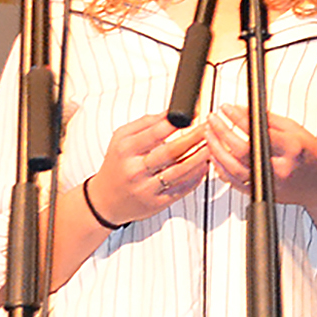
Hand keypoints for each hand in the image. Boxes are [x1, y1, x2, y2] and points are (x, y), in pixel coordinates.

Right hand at [85, 115, 208, 228]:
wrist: (105, 200)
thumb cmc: (116, 165)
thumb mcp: (121, 139)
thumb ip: (145, 124)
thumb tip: (170, 113)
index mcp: (126, 150)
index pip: (155, 133)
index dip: (177, 122)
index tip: (193, 115)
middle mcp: (136, 170)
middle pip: (171, 152)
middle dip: (194, 139)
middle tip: (208, 129)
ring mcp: (146, 188)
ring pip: (179, 172)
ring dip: (199, 158)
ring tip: (211, 147)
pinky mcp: (157, 203)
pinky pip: (181, 189)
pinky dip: (195, 178)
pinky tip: (203, 167)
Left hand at [205, 104, 316, 277]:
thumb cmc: (312, 157)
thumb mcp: (297, 131)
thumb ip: (269, 121)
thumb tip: (245, 110)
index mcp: (292, 149)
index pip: (259, 132)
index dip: (238, 118)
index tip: (227, 108)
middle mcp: (280, 169)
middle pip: (242, 152)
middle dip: (222, 133)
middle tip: (213, 119)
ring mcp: (270, 184)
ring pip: (233, 170)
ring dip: (217, 150)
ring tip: (210, 134)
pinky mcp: (262, 194)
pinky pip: (234, 183)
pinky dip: (222, 169)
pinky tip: (216, 156)